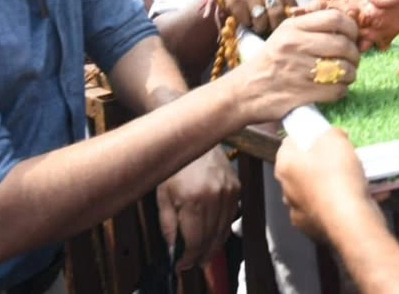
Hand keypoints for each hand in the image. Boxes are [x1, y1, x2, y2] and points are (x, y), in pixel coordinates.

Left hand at [156, 146, 240, 270]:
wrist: (194, 135)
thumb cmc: (175, 163)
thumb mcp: (162, 194)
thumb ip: (168, 224)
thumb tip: (172, 247)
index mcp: (195, 199)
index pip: (195, 240)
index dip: (188, 257)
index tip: (181, 264)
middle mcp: (216, 196)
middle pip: (212, 238)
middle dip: (201, 255)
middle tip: (193, 263)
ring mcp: (229, 191)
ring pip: (224, 230)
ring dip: (214, 245)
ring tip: (204, 254)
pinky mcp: (236, 187)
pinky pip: (232, 216)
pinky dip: (223, 228)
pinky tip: (214, 234)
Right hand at [219, 0, 297, 36]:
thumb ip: (287, 4)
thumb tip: (299, 20)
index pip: (291, 8)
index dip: (288, 20)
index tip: (284, 25)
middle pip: (277, 14)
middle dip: (274, 26)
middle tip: (271, 27)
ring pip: (261, 21)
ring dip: (260, 26)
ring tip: (258, 22)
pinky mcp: (237, 0)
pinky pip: (246, 21)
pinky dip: (247, 24)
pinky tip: (247, 18)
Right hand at [233, 10, 360, 122]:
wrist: (243, 92)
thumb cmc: (268, 62)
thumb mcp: (283, 34)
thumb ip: (310, 25)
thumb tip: (343, 19)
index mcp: (293, 27)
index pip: (335, 18)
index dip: (352, 28)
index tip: (352, 37)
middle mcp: (295, 45)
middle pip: (343, 44)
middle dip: (354, 54)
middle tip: (351, 60)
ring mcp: (299, 70)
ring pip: (344, 69)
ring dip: (350, 74)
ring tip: (344, 75)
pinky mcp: (302, 93)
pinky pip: (336, 90)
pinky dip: (341, 90)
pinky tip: (334, 88)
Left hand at [275, 128, 383, 241]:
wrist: (350, 219)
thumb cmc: (337, 174)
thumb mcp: (335, 138)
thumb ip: (330, 133)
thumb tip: (331, 138)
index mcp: (285, 166)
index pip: (289, 144)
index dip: (307, 137)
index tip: (325, 138)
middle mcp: (287, 191)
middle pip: (304, 170)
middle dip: (322, 164)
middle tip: (343, 159)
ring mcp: (300, 213)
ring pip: (317, 192)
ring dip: (333, 186)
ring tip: (358, 180)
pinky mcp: (315, 229)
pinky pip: (330, 210)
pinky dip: (343, 205)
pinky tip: (363, 198)